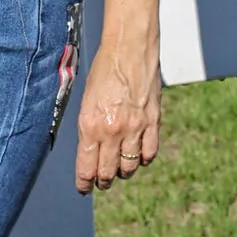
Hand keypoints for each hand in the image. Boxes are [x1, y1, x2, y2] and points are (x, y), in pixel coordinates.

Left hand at [74, 40, 160, 193]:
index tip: (84, 188)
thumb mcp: (86, 98)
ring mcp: (134, 128)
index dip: (84, 182)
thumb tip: (89, 149)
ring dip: (122, 172)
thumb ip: (89, 125)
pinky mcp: (153, 123)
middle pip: (107, 172)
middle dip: (102, 181)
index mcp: (90, 124)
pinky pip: (149, 153)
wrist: (129, 48)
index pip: (86, 167)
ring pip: (129, 167)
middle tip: (101, 181)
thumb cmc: (104, 68)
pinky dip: (142, 158)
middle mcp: (111, 130)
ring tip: (119, 168)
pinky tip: (137, 154)